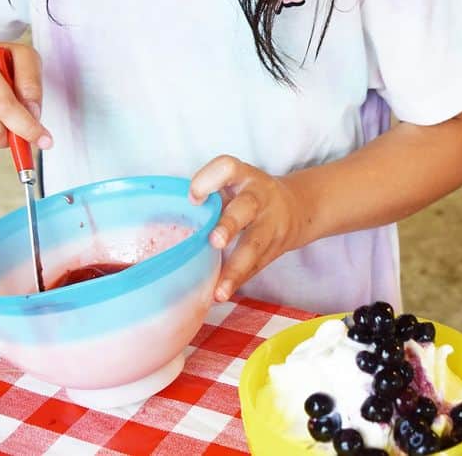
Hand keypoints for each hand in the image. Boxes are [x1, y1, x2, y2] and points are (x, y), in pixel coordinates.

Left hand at [189, 155, 302, 302]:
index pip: (228, 168)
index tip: (192, 198)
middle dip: (230, 224)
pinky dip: (238, 282)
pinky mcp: (274, 248)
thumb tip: (164, 217)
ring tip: (220, 289)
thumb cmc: (249, 195)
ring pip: (254, 244)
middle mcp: (259, 197)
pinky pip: (255, 267)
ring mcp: (270, 223)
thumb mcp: (235, 183)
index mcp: (244, 176)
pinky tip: (222, 294)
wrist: (297, 207)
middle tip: (214, 241)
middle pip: (247, 207)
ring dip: (236, 267)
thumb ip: (209, 195)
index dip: (209, 180)